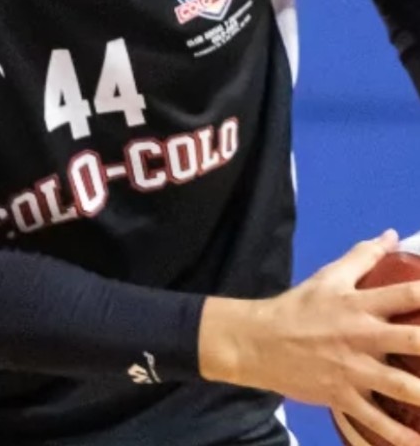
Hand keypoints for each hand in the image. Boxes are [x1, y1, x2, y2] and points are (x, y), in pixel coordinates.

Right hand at [199, 230, 419, 445]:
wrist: (258, 341)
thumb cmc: (298, 307)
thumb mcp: (328, 277)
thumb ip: (363, 257)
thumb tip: (392, 236)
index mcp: (358, 304)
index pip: (405, 293)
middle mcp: (361, 336)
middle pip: (413, 340)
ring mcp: (353, 370)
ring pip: (402, 386)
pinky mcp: (342, 397)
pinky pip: (375, 422)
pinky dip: (398, 437)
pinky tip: (418, 444)